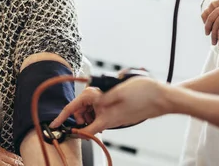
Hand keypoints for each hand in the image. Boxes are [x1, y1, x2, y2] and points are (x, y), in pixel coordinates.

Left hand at [51, 78, 170, 134]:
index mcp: (107, 117)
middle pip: (86, 119)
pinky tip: (108, 93)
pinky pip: (104, 111)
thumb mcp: (117, 92)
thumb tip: (86, 101)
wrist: (164, 98)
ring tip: (98, 91)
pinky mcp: (121, 114)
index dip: (66, 121)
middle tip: (84, 97)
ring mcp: (116, 118)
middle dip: (80, 109)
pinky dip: (100, 103)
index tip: (55, 124)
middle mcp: (110, 120)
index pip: (82, 127)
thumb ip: (100, 99)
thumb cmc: (144, 94)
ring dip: (91, 104)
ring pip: (95, 113)